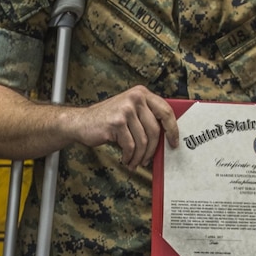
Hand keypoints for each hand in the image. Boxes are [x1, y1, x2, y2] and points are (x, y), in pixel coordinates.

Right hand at [63, 86, 179, 167]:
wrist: (81, 122)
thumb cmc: (107, 120)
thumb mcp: (129, 111)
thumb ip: (146, 117)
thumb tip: (166, 138)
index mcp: (141, 93)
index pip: (166, 111)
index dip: (173, 129)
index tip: (174, 142)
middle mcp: (135, 98)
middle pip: (154, 130)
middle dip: (152, 150)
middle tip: (148, 160)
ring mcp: (125, 109)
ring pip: (143, 141)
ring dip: (139, 156)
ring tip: (134, 162)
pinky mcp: (117, 122)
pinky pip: (130, 146)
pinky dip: (129, 156)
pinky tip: (126, 159)